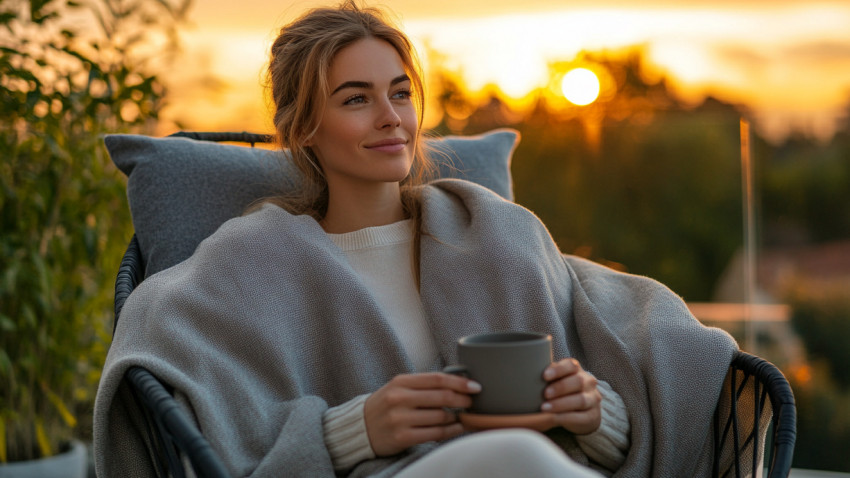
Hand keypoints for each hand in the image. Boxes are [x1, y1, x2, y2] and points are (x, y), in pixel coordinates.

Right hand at [364, 372, 480, 455]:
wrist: (361, 427)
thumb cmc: (386, 405)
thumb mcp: (399, 388)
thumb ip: (423, 384)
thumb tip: (458, 382)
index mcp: (401, 382)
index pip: (437, 379)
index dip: (460, 382)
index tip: (475, 386)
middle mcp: (399, 398)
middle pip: (442, 397)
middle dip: (463, 400)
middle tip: (472, 402)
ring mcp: (400, 419)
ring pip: (441, 417)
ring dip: (458, 417)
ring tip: (465, 416)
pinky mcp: (402, 437)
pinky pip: (435, 434)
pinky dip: (451, 431)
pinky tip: (457, 428)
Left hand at [540, 358, 601, 434]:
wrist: (583, 411)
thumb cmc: (563, 392)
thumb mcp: (556, 381)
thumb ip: (547, 377)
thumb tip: (526, 373)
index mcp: (577, 370)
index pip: (571, 365)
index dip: (558, 370)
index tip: (544, 376)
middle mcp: (588, 382)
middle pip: (578, 381)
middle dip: (560, 387)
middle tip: (545, 394)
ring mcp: (593, 399)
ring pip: (581, 400)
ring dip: (561, 404)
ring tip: (545, 408)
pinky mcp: (592, 416)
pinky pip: (581, 417)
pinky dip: (566, 417)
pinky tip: (554, 418)